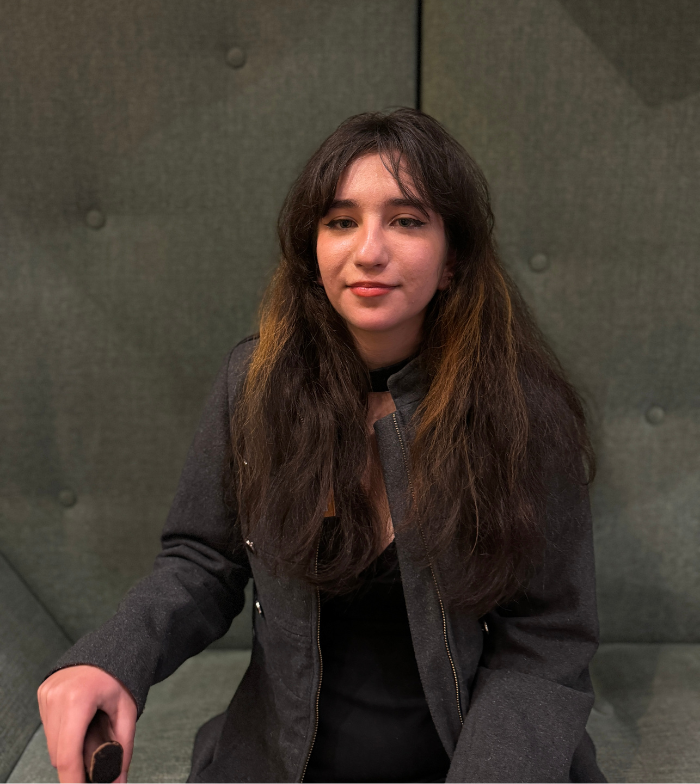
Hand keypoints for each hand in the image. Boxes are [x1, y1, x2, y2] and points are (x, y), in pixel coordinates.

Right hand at [38, 665, 136, 782]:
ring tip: (90, 733)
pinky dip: (63, 733)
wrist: (111, 648)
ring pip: (51, 743)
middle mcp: (57, 695)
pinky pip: (49, 728)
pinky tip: (80, 723)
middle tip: (94, 759)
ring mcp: (47, 693)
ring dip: (68, 748)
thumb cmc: (121, 678)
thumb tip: (118, 782)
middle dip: (75, 764)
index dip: (72, 780)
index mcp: (79, 698)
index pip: (68, 754)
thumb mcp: (127, 712)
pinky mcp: (43, 692)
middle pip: (58, 752)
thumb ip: (123, 750)